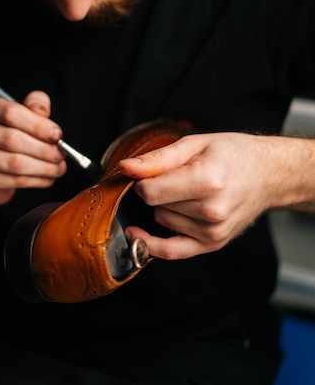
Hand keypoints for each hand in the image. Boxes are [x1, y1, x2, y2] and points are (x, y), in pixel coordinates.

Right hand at [0, 90, 65, 206]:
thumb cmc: (5, 137)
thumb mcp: (20, 115)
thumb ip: (34, 106)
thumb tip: (43, 111)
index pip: (11, 112)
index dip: (38, 124)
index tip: (57, 134)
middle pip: (12, 138)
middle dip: (44, 148)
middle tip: (61, 154)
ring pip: (15, 162)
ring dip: (44, 167)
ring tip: (58, 167)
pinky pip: (13, 180)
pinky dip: (36, 180)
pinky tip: (47, 178)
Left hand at [119, 132, 279, 259]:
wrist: (268, 175)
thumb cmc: (233, 155)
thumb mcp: (195, 144)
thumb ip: (158, 158)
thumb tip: (126, 168)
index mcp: (208, 181)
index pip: (151, 191)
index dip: (141, 180)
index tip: (147, 171)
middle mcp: (212, 211)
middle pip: (156, 205)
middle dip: (157, 189)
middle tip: (179, 175)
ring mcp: (213, 232)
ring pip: (162, 221)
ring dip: (166, 207)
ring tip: (190, 191)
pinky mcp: (213, 244)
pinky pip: (171, 252)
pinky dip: (152, 245)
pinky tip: (137, 235)